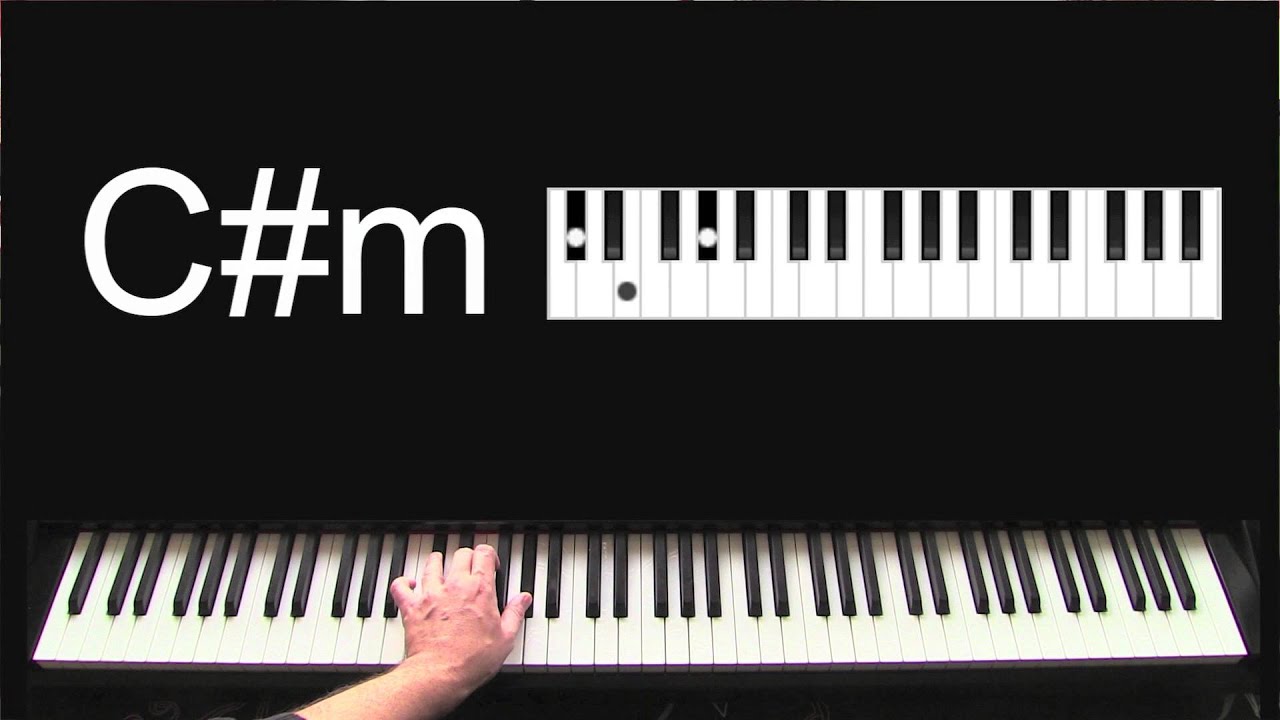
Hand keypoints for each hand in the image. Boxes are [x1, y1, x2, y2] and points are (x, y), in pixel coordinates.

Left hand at [390, 544, 531, 698]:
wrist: (440, 674)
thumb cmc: (472, 660)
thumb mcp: (505, 638)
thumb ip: (514, 614)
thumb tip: (523, 599)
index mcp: (480, 590)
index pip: (484, 554)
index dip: (489, 556)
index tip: (491, 566)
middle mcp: (455, 586)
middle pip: (460, 554)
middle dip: (468, 557)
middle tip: (471, 568)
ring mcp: (431, 594)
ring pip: (432, 563)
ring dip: (437, 562)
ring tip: (441, 565)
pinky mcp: (412, 607)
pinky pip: (400, 586)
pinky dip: (403, 582)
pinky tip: (409, 583)